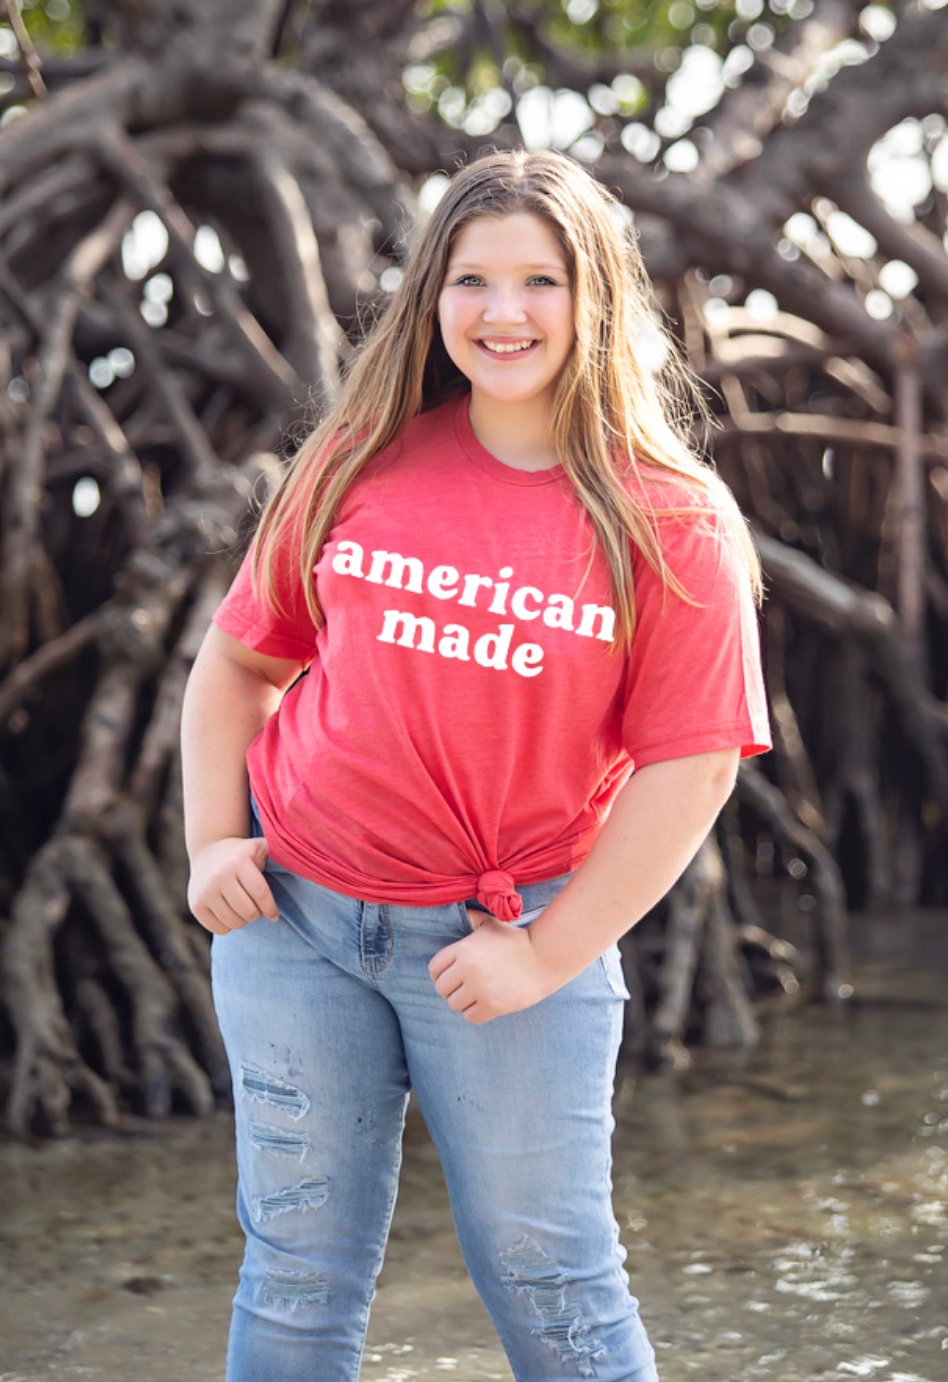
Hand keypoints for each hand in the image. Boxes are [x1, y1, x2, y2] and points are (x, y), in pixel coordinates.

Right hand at [187, 837, 278, 934]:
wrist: (208, 850)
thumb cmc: (242, 853)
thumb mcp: (259, 847)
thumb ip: (277, 852)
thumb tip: (298, 863)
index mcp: (239, 862)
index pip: (260, 893)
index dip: (270, 908)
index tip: (274, 917)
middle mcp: (220, 876)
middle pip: (248, 911)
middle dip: (257, 914)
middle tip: (257, 910)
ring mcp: (205, 891)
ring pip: (234, 922)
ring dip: (243, 921)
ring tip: (244, 910)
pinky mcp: (195, 904)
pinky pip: (219, 929)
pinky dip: (228, 926)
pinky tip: (229, 913)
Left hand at [428, 909, 554, 1023]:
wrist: (544, 957)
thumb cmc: (515, 941)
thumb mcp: (491, 925)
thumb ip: (472, 919)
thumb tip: (460, 911)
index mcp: (463, 949)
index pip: (435, 969)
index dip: (440, 974)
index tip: (452, 977)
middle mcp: (468, 968)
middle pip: (441, 989)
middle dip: (452, 989)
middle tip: (467, 987)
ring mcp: (480, 988)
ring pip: (454, 1004)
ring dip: (464, 1002)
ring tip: (478, 994)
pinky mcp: (493, 1005)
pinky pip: (470, 1017)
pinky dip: (476, 1012)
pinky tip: (487, 1003)